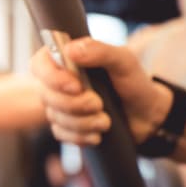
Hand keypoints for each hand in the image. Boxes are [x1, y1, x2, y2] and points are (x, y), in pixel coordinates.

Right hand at [30, 38, 169, 145]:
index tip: (76, 86)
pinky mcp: (67, 126)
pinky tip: (99, 133)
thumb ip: (100, 51)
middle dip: (75, 104)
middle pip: (46, 95)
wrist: (146, 114)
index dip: (52, 77)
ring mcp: (60, 105)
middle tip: (99, 104)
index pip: (39, 64)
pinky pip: (62, 134)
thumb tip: (71, 50)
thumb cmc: (134, 82)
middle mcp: (58, 82)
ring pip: (55, 117)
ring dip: (84, 122)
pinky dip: (83, 136)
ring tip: (106, 120)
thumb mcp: (124, 61)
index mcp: (67, 60)